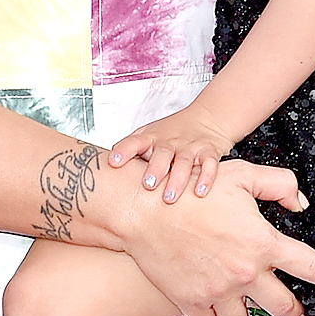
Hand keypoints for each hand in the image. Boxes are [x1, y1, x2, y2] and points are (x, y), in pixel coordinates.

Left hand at [110, 104, 239, 201]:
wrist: (206, 117)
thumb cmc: (170, 133)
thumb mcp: (148, 136)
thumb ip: (131, 151)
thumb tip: (105, 173)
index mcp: (150, 137)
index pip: (134, 141)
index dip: (124, 150)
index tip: (114, 162)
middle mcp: (169, 142)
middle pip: (162, 154)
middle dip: (155, 170)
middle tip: (147, 185)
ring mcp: (190, 147)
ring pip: (184, 162)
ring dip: (177, 180)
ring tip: (169, 197)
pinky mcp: (209, 152)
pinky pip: (209, 165)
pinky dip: (206, 178)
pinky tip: (200, 192)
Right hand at [116, 159, 314, 315]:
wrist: (142, 209)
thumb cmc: (190, 189)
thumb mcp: (241, 174)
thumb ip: (278, 184)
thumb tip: (301, 202)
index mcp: (263, 243)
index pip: (313, 267)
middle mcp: (245, 273)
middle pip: (284, 307)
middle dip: (294, 312)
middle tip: (295, 313)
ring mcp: (217, 291)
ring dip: (245, 312)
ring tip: (241, 300)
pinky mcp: (190, 301)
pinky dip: (210, 313)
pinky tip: (209, 299)